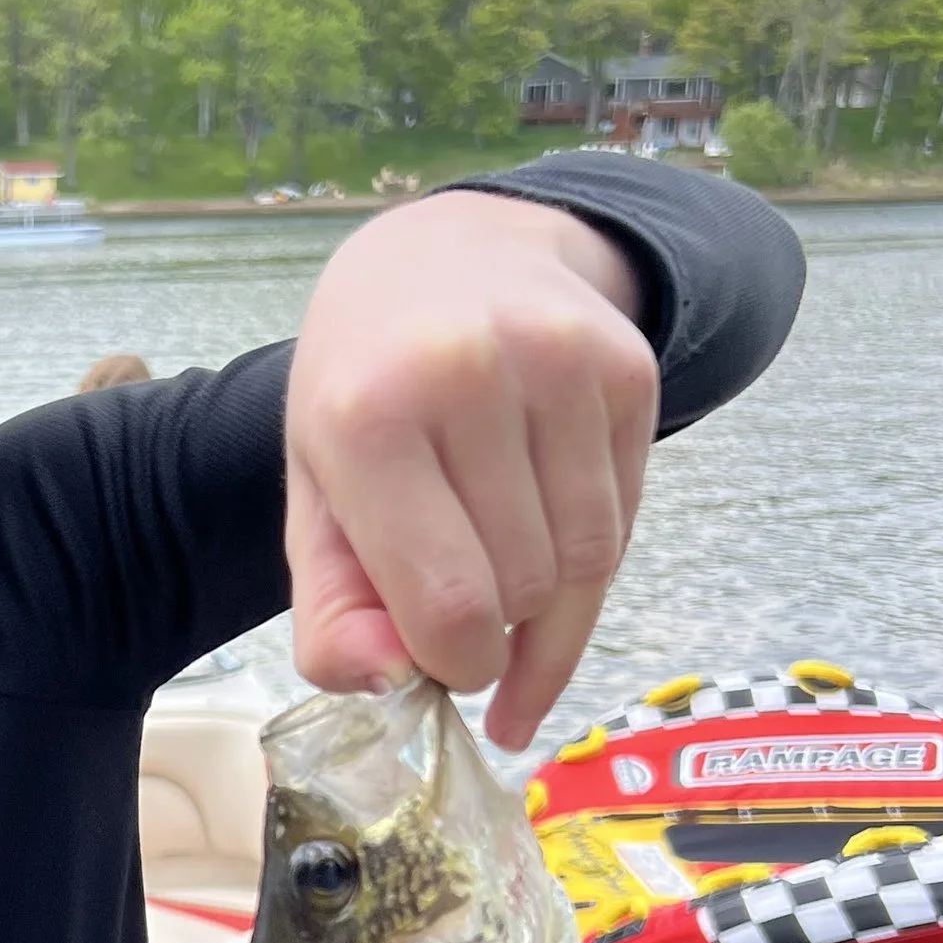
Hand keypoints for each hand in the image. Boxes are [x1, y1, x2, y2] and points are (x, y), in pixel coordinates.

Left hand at [284, 192, 658, 749]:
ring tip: (503, 567)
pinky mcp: (627, 365)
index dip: (457, 664)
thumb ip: (332, 619)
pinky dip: (587, 554)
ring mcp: (559, 361)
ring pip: (587, 564)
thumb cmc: (366, 396)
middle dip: (497, 629)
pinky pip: (625, 520)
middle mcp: (467, 373)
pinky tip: (545, 527)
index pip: (449, 604)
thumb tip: (394, 687)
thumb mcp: (315, 504)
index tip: (447, 667)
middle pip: (523, 590)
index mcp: (366, 417)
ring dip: (550, 601)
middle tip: (464, 602)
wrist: (445, 255)